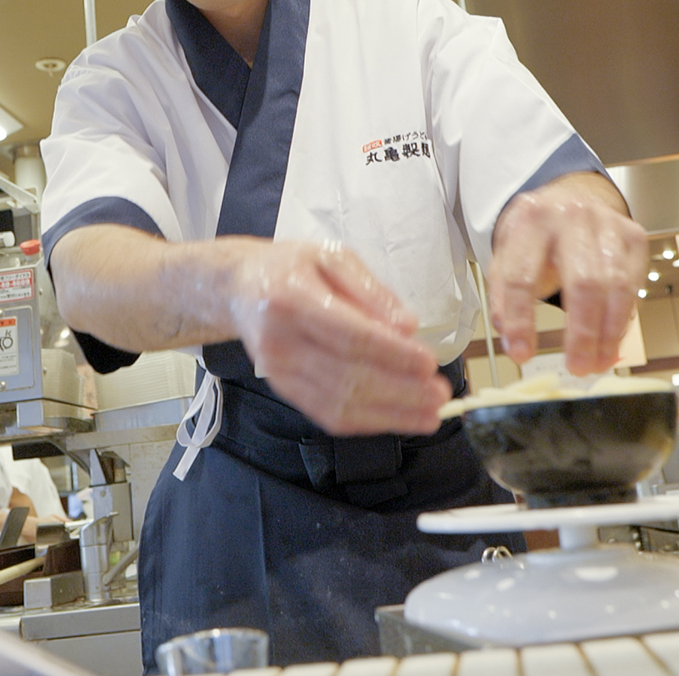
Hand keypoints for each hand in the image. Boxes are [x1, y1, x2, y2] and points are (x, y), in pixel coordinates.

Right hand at [225, 240, 445, 434]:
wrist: (239, 288)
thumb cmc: (291, 267)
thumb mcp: (333, 257)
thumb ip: (372, 291)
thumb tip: (408, 327)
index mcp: (291, 298)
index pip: (350, 336)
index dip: (393, 355)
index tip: (429, 363)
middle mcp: (279, 341)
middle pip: (348, 377)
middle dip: (401, 391)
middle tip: (440, 394)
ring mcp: (278, 371)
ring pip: (339, 404)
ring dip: (390, 414)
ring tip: (430, 413)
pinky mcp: (282, 390)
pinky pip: (327, 414)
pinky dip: (367, 421)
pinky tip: (398, 418)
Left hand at [488, 173, 646, 373]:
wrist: (567, 197)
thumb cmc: (535, 236)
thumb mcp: (507, 257)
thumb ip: (504, 297)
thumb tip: (514, 341)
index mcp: (530, 221)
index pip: (522, 277)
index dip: (520, 320)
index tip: (520, 354)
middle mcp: (572, 217)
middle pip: (583, 282)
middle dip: (582, 332)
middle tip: (577, 367)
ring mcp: (608, 224)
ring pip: (617, 286)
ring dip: (609, 332)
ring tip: (597, 362)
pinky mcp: (634, 236)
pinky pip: (634, 284)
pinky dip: (623, 318)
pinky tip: (611, 339)